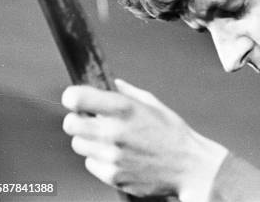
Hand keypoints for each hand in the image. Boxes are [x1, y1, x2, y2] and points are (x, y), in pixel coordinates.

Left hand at [61, 79, 227, 199]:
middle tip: (89, 120)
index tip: (75, 98)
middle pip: (71, 124)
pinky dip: (99, 159)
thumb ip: (127, 93)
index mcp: (126, 109)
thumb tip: (111, 84)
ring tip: (109, 139)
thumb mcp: (154, 105)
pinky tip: (118, 155)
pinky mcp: (112, 175)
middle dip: (77, 120)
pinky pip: (91, 163)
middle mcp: (115, 132)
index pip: (78, 99)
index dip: (73, 97)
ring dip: (89, 140)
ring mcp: (112, 156)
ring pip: (78, 145)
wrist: (188, 166)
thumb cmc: (174, 134)